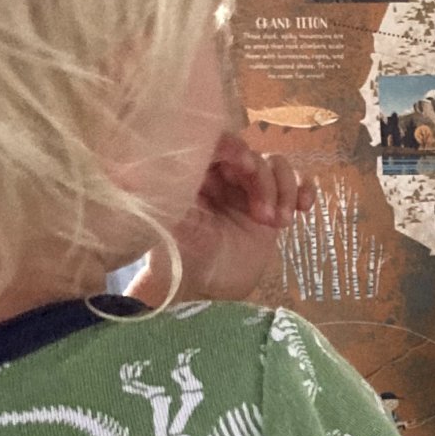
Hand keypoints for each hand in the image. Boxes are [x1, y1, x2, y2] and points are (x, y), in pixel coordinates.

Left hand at [131, 135, 312, 304]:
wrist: (205, 293)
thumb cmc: (182, 260)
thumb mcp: (173, 228)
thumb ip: (168, 196)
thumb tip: (130, 170)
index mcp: (194, 172)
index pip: (217, 142)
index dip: (235, 148)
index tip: (243, 167)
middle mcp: (222, 175)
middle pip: (253, 155)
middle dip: (263, 181)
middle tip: (262, 214)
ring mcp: (248, 189)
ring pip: (277, 167)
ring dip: (283, 191)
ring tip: (277, 224)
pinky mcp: (271, 204)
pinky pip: (295, 184)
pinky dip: (303, 190)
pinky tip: (304, 209)